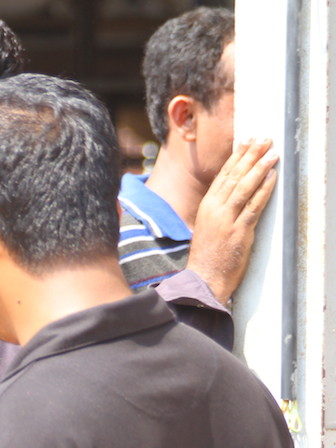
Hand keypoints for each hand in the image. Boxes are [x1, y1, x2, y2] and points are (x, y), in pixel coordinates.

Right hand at [188, 138, 278, 304]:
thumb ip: (220, 210)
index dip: (236, 157)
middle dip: (249, 155)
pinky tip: (272, 177)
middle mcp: (214, 210)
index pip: (223, 176)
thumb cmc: (208, 257)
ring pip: (244, 187)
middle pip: (234, 176)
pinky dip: (264, 190)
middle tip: (263, 139)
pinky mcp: (239, 232)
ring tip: (272, 153)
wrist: (203, 279)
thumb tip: (233, 195)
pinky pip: (254, 206)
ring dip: (259, 168)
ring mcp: (226, 220)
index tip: (246, 142)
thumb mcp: (208, 228)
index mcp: (206, 207)